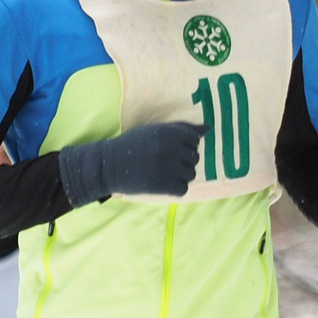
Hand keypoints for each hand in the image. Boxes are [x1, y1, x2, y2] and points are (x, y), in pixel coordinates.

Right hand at [57, 121, 203, 203]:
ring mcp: (167, 167)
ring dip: (180, 175)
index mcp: (168, 132)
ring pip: (191, 174)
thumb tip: (208, 128)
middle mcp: (170, 148)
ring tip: (164, 173)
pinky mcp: (163, 185)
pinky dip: (175, 189)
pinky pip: (183, 189)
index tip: (170, 149)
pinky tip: (162, 183)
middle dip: (183, 161)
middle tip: (164, 162)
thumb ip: (182, 129)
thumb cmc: (133, 145)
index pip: (194, 139)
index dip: (184, 145)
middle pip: (195, 157)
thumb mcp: (155, 130)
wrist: (109, 165)